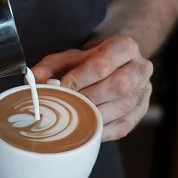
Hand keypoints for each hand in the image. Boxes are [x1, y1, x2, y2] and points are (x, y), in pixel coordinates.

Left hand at [32, 37, 152, 140]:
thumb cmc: (88, 62)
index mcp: (125, 47)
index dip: (79, 78)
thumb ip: (49, 68)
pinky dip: (101, 130)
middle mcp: (141, 68)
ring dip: (94, 115)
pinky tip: (85, 129)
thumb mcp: (67, 58)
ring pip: (122, 108)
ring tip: (73, 117)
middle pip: (118, 86)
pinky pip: (122, 126)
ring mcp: (144, 92)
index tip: (61, 87)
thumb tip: (33, 82)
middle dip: (89, 97)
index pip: (103, 64)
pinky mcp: (140, 113)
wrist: (113, 66)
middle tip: (68, 104)